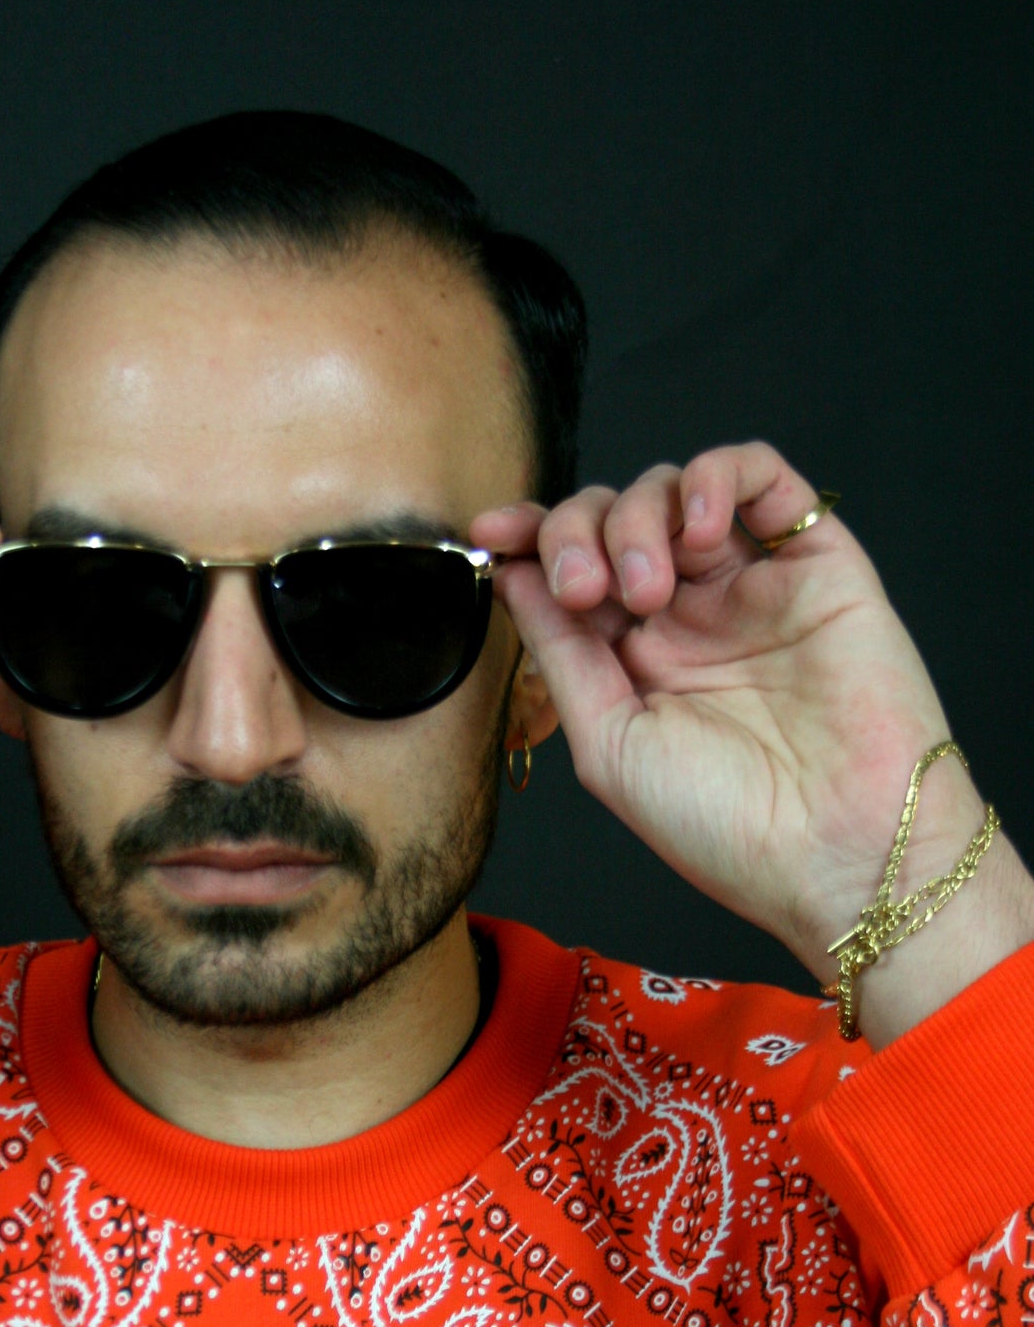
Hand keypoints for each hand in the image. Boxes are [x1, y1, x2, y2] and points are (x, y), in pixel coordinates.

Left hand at [474, 444, 1024, 1003]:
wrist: (835, 851)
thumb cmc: (725, 825)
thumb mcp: (608, 742)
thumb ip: (560, 652)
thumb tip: (512, 574)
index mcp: (634, 662)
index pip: (571, 569)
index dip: (529, 540)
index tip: (492, 534)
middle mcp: (689, 616)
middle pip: (612, 518)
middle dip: (577, 533)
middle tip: (586, 592)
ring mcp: (750, 585)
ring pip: (676, 491)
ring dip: (639, 517)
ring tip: (647, 589)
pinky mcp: (816, 562)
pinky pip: (764, 476)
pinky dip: (718, 476)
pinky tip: (700, 529)